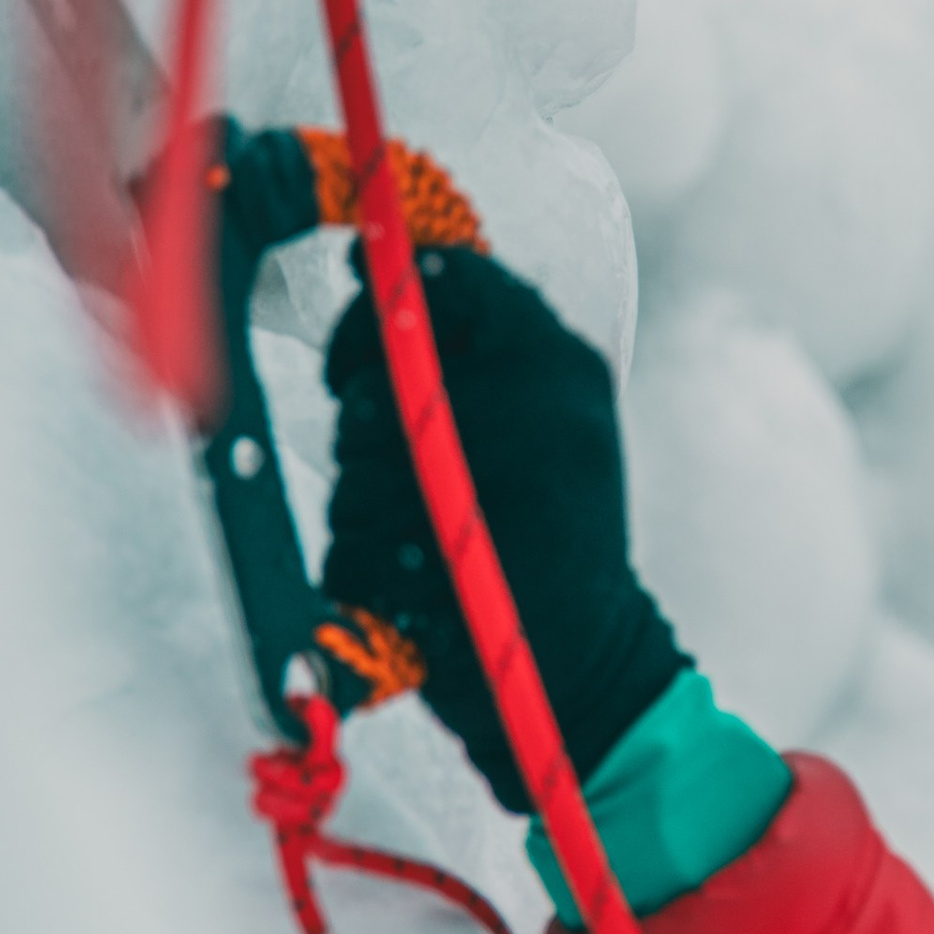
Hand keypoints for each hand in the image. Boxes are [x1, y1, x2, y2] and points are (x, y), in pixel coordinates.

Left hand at [322, 247, 684, 810]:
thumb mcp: (552, 416)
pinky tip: (418, 583)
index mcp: (558, 359)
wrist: (586, 663)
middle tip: (405, 463)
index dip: (376, 306)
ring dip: (366, 505)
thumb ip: (479, 348)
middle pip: (376, 380)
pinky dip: (364, 568)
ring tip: (433, 537)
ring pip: (352, 467)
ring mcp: (479, 485)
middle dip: (366, 425)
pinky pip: (346, 542)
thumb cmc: (555, 532)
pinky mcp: (434, 564)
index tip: (362, 352)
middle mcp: (525, 408)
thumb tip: (366, 270)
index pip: (440, 281)